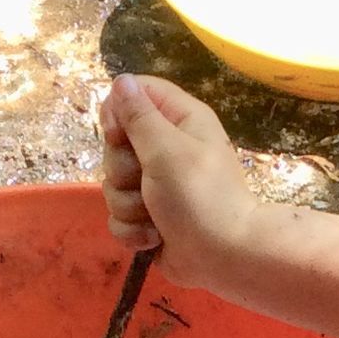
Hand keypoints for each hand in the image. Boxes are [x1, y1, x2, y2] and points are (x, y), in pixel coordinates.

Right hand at [99, 73, 266, 297]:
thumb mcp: (166, 148)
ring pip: (114, 185)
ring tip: (154, 216)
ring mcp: (156, 186)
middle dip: (122, 170)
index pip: (136, 94)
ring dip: (128, 205)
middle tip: (145, 181)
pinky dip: (133, 231)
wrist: (224, 257)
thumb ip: (139, 116)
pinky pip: (119, 217)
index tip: (117, 135)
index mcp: (180, 121)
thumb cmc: (199, 196)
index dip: (118, 112)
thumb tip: (122, 80)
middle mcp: (167, 149)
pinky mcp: (149, 218)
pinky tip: (154, 238)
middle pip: (117, 144)